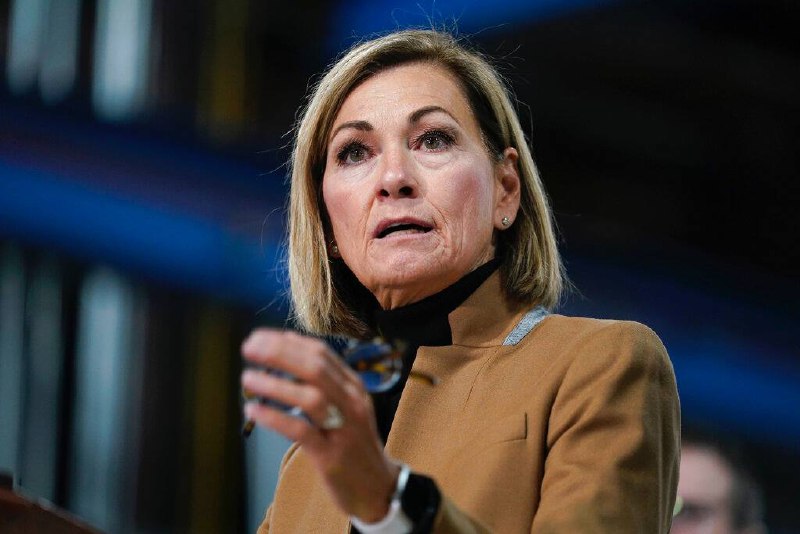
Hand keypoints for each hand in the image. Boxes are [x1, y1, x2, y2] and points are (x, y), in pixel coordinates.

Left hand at [241, 329, 398, 521]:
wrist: (378, 487)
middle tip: (248, 347)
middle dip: (280, 354)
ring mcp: (344, 428)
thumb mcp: (345, 407)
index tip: (259, 337)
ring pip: (310, 397)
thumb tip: (283, 358)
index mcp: (353, 386)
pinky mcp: (332, 456)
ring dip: (275, 385)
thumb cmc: (352, 443)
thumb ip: (322, 385)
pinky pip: (301, 431)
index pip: (321, 353)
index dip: (287, 342)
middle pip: (315, 368)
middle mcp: (351, 402)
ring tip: (247, 378)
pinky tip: (253, 411)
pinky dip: (275, 418)